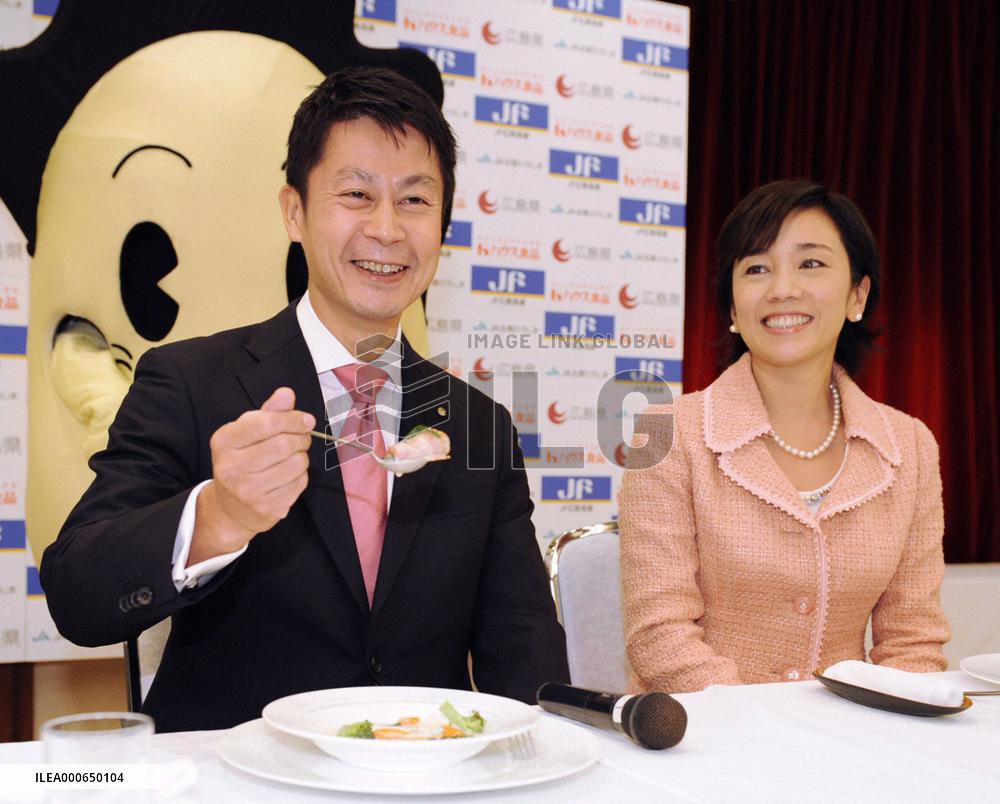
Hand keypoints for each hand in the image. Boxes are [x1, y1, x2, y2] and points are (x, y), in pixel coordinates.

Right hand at [189, 387, 314, 564]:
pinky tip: (288, 476)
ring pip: (296, 464)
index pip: (266, 422)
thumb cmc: (242, 460)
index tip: (305, 420)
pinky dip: (301, 476)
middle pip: (284, 444)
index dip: (293, 419)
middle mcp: (231, 467)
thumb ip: (269, 412)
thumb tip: (286, 394)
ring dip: (302, 457)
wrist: (230, 507)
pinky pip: (299, 483)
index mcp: (224, 441)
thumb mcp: (248, 432)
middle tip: (302, 438)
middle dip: (301, 438)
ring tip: (293, 457)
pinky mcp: (266, 508)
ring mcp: (248, 491)